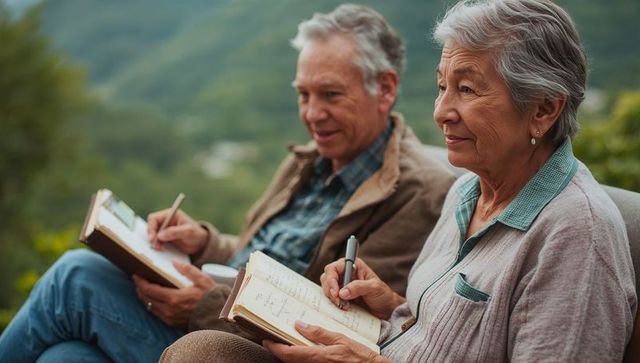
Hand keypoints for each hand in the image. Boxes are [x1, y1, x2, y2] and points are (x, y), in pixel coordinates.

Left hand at [133, 259, 214, 326]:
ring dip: (145, 296)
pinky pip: (156, 312)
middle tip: (138, 279)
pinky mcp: (172, 322)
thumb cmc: (211, 296)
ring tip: (144, 287)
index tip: (136, 274)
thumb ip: (187, 269)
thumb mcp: (202, 279)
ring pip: (150, 306)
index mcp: (174, 298)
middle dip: (140, 288)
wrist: (218, 315)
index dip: (140, 281)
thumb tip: (174, 261)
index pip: (149, 290)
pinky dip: (152, 304)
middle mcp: (169, 310)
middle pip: (146, 298)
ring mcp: (170, 318)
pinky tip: (153, 298)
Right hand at [147, 208, 208, 253]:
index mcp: (170, 214)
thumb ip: (174, 232)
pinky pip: (156, 241)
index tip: (152, 238)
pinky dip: (157, 245)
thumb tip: (160, 235)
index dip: (151, 227)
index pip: (154, 218)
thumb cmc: (196, 234)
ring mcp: (164, 230)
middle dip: (152, 236)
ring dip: (154, 242)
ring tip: (161, 248)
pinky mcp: (165, 238)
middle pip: (151, 227)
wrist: (200, 243)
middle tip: (156, 245)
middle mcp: (166, 221)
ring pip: (152, 235)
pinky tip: (162, 249)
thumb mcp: (187, 232)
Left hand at [263, 321, 390, 362]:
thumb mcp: (340, 338)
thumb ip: (319, 333)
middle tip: (272, 338)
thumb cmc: (359, 355)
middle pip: (289, 360)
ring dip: (288, 353)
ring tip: (285, 340)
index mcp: (319, 356)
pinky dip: (299, 356)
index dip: (274, 347)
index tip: (266, 339)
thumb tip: (299, 324)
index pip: (289, 353)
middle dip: (278, 350)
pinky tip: (301, 348)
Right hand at [320, 258, 404, 319]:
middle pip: (326, 278)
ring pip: (326, 289)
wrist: (386, 310)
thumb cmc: (383, 295)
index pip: (333, 268)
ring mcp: (342, 286)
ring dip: (332, 298)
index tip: (335, 293)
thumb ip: (359, 287)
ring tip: (345, 306)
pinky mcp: (341, 297)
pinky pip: (331, 299)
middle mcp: (345, 274)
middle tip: (339, 302)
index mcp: (353, 266)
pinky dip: (333, 304)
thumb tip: (342, 292)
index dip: (331, 280)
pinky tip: (343, 308)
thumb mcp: (374, 288)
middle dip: (330, 290)